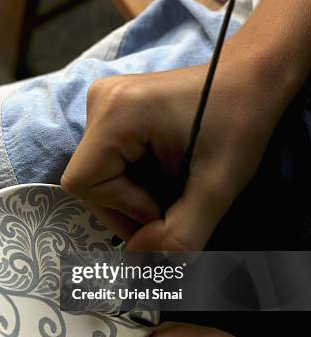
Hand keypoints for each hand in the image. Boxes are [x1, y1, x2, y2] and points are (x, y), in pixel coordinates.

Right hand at [61, 53, 280, 249]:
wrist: (252, 79)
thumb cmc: (240, 122)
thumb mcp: (217, 187)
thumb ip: (179, 234)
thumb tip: (138, 257)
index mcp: (116, 112)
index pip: (84, 183)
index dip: (122, 208)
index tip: (166, 206)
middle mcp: (100, 101)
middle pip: (89, 181)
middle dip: (130, 205)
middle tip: (174, 204)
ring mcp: (104, 101)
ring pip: (98, 173)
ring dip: (134, 194)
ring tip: (174, 184)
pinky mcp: (113, 108)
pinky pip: (108, 159)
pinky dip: (134, 178)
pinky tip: (164, 171)